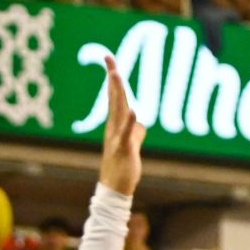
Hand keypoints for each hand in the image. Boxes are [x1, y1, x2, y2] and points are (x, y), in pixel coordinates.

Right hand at [97, 58, 144, 195]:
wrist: (116, 190)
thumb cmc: (122, 169)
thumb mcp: (131, 147)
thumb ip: (136, 134)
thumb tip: (141, 125)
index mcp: (115, 125)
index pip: (114, 97)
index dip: (113, 78)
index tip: (109, 60)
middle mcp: (113, 128)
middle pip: (114, 98)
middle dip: (112, 78)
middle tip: (109, 59)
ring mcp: (117, 137)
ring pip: (117, 111)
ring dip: (117, 92)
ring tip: (116, 75)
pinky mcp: (123, 149)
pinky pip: (126, 134)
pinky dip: (129, 121)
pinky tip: (133, 110)